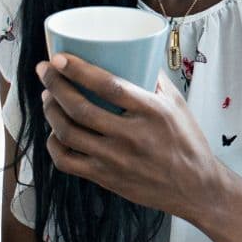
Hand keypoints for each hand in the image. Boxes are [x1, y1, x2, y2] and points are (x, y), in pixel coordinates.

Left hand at [36, 53, 226, 218]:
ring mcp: (116, 160)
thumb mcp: (178, 104)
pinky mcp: (106, 178)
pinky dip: (54, 144)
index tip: (59, 58)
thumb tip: (133, 53)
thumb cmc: (187, 142)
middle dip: (54, 85)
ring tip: (48, 97)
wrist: (196, 188)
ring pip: (68, 133)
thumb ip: (154, 79)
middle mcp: (131, 136)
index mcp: (152, 112)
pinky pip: (67, 162)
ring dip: (51, 111)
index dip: (78, 70)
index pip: (108, 85)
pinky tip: (55, 132)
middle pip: (79, 108)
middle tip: (45, 70)